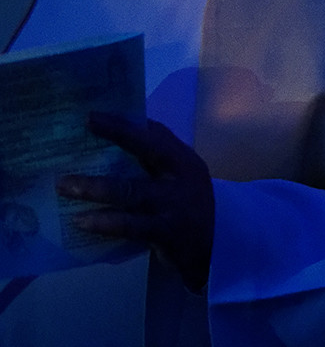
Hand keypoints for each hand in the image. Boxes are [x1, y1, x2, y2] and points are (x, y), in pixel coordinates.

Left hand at [56, 114, 214, 292]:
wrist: (218, 247)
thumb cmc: (188, 208)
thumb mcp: (180, 180)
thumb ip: (157, 161)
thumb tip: (119, 139)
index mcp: (183, 161)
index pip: (155, 134)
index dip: (125, 124)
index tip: (93, 115)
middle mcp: (181, 177)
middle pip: (149, 150)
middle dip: (117, 136)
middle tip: (83, 128)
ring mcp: (174, 204)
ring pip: (132, 191)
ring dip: (96, 187)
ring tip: (66, 185)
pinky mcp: (167, 231)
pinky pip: (131, 225)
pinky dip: (106, 222)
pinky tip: (83, 221)